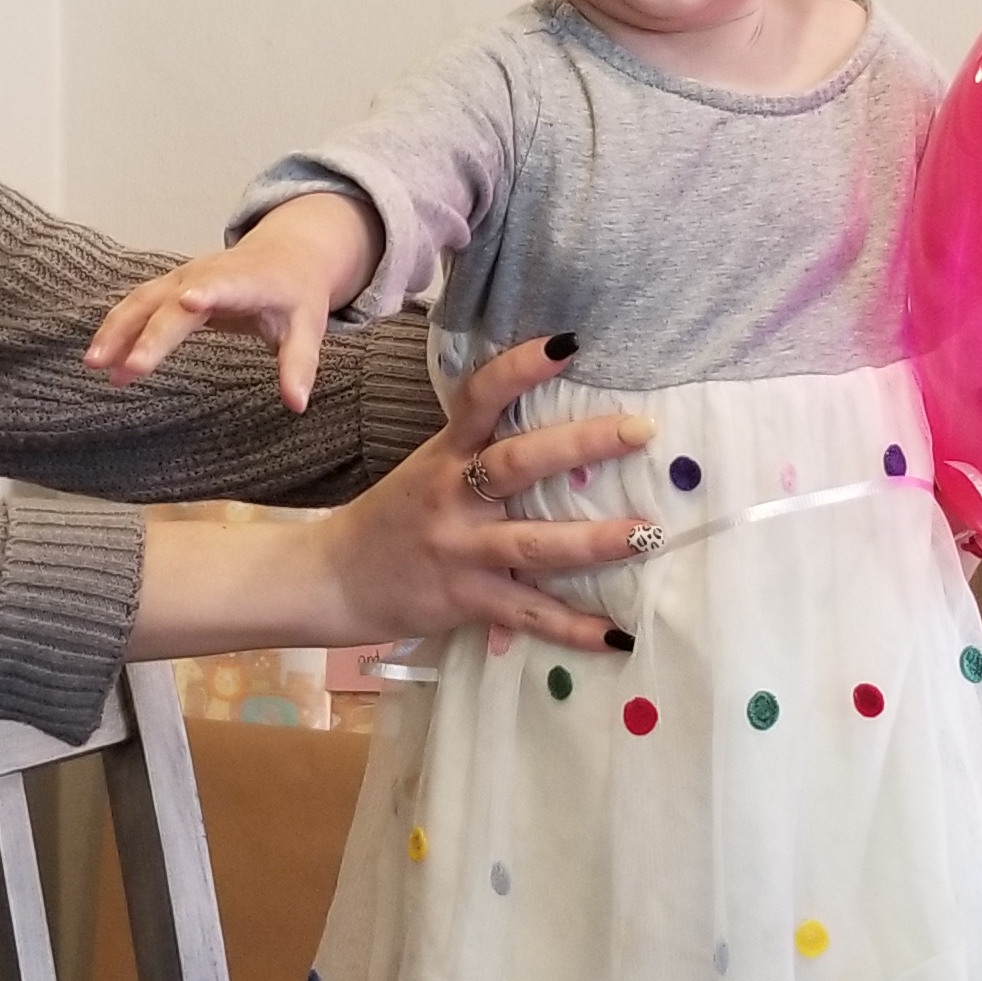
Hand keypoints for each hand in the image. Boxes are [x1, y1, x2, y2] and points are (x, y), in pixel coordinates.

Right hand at [84, 193, 377, 410]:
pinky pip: (138, 304)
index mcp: (247, 281)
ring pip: (144, 300)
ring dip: (119, 328)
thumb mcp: (308, 327)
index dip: (207, 292)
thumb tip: (297, 405)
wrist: (285, 254)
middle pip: (173, 303)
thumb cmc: (296, 294)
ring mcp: (184, 278)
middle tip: (129, 369)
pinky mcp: (169, 286)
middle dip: (150, 333)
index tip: (188, 301)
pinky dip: (118, 327)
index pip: (225, 285)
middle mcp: (208, 275)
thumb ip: (299, 364)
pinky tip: (100, 356)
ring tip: (96, 364)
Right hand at [126, 337, 658, 659]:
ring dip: (595, 541)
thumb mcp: (428, 469)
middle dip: (582, 445)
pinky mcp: (465, 599)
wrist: (332, 579)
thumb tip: (563, 432)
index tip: (569, 342)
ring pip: (534, 544)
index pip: (481, 397)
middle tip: (642, 430)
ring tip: (649, 534)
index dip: (521, 367)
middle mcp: (452, 495)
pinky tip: (618, 638)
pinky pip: (528, 614)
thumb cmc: (394, 518)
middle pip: (518, 462)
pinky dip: (574, 628)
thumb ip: (481, 451)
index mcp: (445, 453)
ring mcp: (459, 549)